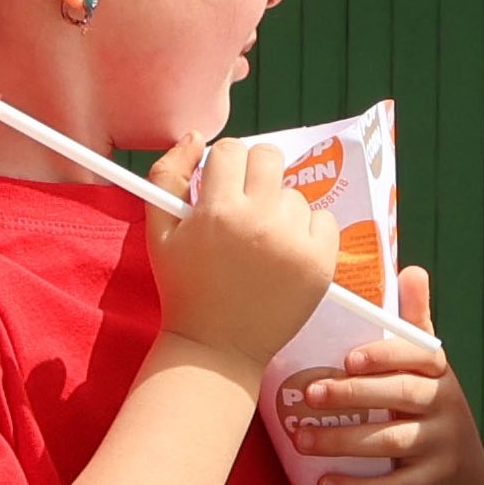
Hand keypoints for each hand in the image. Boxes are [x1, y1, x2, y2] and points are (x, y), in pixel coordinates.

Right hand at [145, 139, 334, 374]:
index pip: (230, 150)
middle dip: (255, 175)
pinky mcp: (321, 263)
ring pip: (295, 194)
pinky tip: (285, 254)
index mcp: (217, 210)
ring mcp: (294, 241)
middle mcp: (258, 220)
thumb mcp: (158, 232)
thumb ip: (167, 176)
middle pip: (269, 157)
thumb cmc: (185, 288)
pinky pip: (325, 220)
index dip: (223, 166)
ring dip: (279, 209)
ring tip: (260, 243)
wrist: (216, 347)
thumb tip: (195, 137)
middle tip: (244, 206)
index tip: (220, 188)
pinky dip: (309, 231)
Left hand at [275, 263, 483, 484]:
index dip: (384, 355)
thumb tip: (412, 268)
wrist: (464, 476)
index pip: (415, 355)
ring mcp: (441, 446)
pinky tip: (324, 484)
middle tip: (309, 394)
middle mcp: (445, 405)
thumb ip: (415, 325)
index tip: (348, 358)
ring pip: (392, 442)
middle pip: (400, 396)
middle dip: (353, 395)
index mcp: (437, 371)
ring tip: (302, 439)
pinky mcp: (433, 482)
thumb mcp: (428, 369)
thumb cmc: (429, 409)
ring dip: (344, 442)